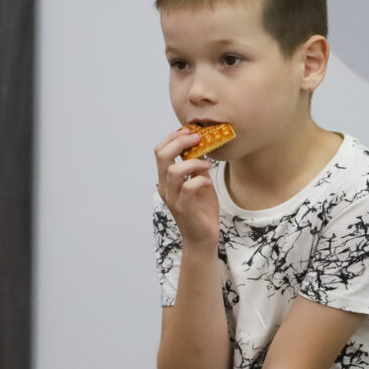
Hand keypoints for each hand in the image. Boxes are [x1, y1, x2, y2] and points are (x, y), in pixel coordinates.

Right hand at [155, 127, 219, 247]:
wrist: (203, 237)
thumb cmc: (201, 210)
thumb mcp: (201, 183)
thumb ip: (198, 167)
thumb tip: (203, 147)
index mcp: (166, 179)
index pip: (160, 151)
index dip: (173, 138)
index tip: (189, 131)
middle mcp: (165, 187)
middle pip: (162, 155)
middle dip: (180, 141)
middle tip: (198, 138)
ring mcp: (173, 197)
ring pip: (173, 170)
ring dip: (192, 162)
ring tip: (206, 163)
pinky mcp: (183, 207)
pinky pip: (188, 187)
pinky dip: (200, 179)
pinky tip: (207, 180)